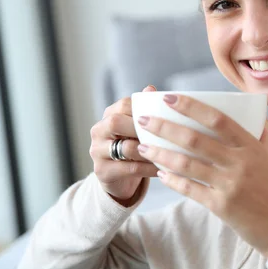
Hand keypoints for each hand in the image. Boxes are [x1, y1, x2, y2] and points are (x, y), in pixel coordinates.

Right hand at [89, 85, 159, 205]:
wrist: (120, 179)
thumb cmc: (133, 147)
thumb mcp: (138, 128)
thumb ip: (143, 109)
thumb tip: (151, 89)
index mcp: (109, 115)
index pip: (124, 104)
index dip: (143, 108)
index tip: (164, 115)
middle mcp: (99, 131)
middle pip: (116, 122)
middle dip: (142, 127)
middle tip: (166, 133)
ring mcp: (97, 152)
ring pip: (125, 148)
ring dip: (150, 150)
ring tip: (170, 152)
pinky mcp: (103, 171)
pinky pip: (130, 168)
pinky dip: (149, 167)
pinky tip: (164, 168)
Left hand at [136, 94, 267, 256]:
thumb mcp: (267, 154)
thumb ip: (257, 130)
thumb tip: (246, 107)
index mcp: (250, 145)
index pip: (217, 119)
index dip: (191, 107)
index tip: (169, 98)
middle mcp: (239, 162)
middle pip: (195, 140)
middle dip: (164, 128)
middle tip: (144, 120)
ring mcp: (230, 184)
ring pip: (187, 164)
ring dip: (161, 154)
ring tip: (143, 147)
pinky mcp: (221, 205)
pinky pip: (190, 189)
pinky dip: (172, 180)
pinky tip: (161, 173)